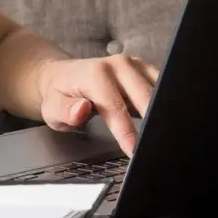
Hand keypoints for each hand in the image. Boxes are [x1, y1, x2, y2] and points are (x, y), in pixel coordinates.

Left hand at [35, 54, 160, 156]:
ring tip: (165, 136)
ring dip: (163, 112)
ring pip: (160, 89)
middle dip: (153, 123)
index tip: (135, 152)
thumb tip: (81, 110)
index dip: (127, 133)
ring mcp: (134, 65)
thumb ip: (66, 111)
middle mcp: (118, 65)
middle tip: (157, 148)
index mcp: (97, 74)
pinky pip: (162, 86)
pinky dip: (165, 103)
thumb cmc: (58, 95)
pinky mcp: (144, 69)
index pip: (116, 108)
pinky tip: (165, 121)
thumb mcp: (52, 108)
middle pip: (146, 96)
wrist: (61, 76)